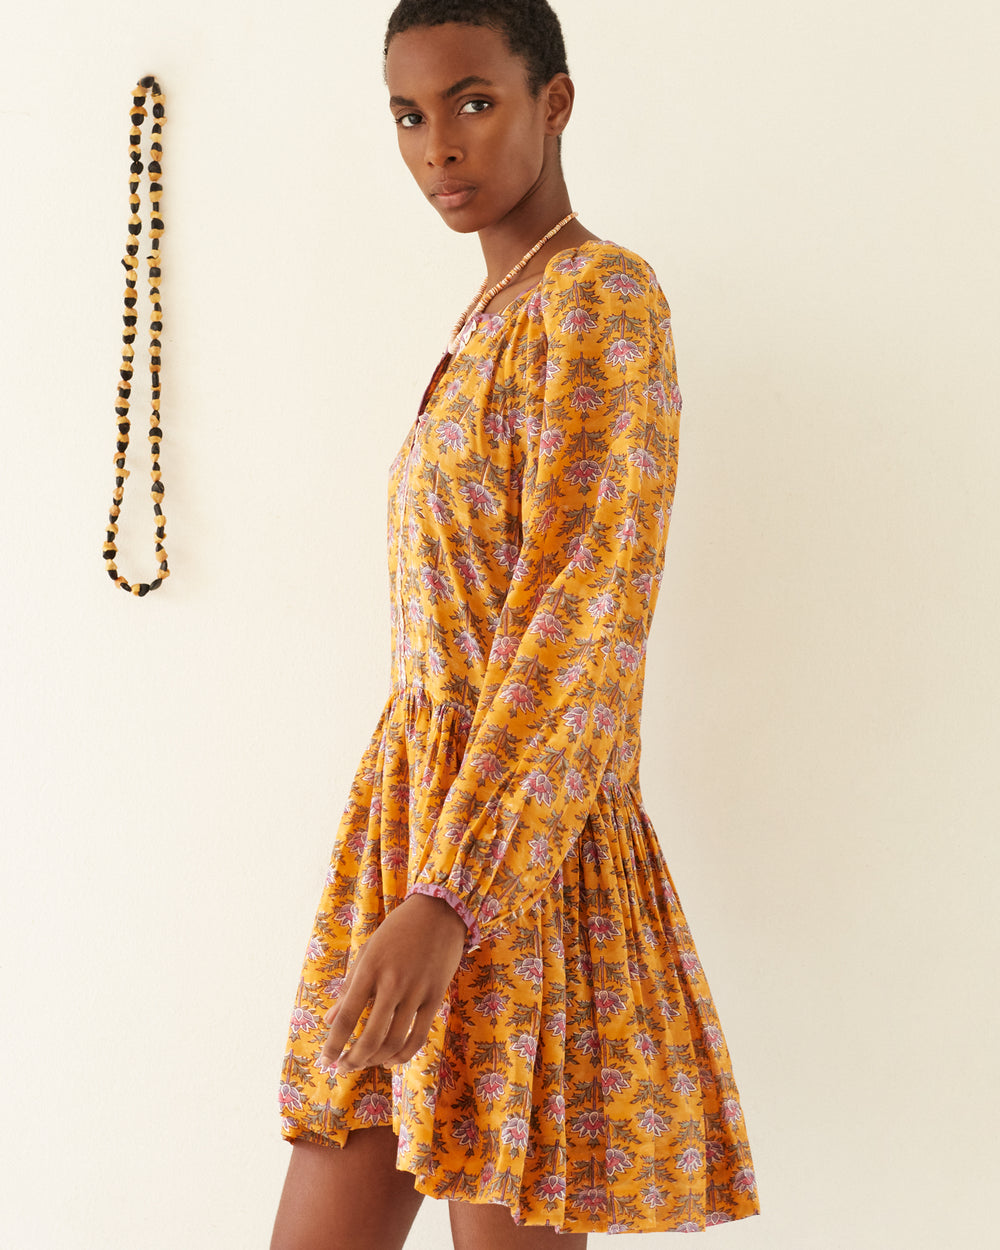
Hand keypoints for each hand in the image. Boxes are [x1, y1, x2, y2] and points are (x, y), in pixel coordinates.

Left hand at [317, 893, 467, 1074]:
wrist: (439, 911)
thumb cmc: (397, 931)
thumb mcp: (368, 952)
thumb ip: (350, 988)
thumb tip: (329, 1020)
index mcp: (370, 968)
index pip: (347, 1015)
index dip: (334, 1043)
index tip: (325, 1061)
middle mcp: (392, 982)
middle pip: (371, 1036)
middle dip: (354, 1060)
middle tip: (344, 1068)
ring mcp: (417, 990)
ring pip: (395, 1041)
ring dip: (377, 1060)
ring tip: (366, 1064)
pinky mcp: (436, 996)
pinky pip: (419, 1035)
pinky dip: (404, 1054)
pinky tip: (391, 1059)